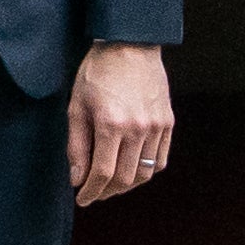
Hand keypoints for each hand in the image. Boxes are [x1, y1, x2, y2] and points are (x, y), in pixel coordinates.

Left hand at [67, 42, 173, 203]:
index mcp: (111, 124)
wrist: (130, 45)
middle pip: (125, 178)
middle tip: (93, 193)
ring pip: (144, 173)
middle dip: (106, 192)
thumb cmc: (97, 72)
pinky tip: (132, 170)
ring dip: (126, 186)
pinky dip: (146, 172)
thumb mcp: (77, 105)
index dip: (91, 191)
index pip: (103, 173)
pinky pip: (159, 160)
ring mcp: (157, 127)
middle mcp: (138, 129)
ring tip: (110, 185)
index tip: (82, 199)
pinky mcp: (168, 123)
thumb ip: (77, 145)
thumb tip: (77, 178)